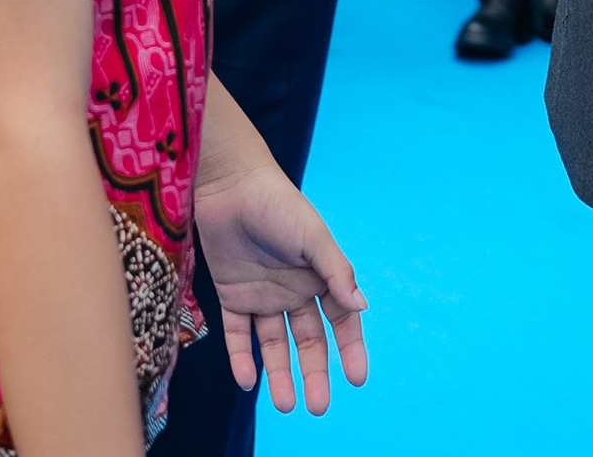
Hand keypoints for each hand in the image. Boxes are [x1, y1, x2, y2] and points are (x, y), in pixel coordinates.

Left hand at [195, 153, 370, 414]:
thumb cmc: (278, 204)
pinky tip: (247, 380)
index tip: (357, 378)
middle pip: (308, 341)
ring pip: (274, 345)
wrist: (230, 184)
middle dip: (314, 374)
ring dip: (279, 374)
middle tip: (317, 407)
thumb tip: (363, 308)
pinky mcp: (231, 294)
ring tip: (284, 406)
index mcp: (319, 277)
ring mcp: (262, 295)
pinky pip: (238, 333)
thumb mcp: (313, 237)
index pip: (341, 321)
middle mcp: (294, 291)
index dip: (350, 349)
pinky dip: (241, 358)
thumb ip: (337, 273)